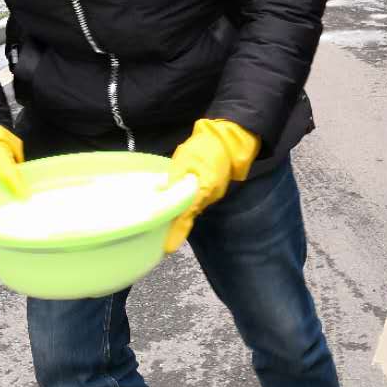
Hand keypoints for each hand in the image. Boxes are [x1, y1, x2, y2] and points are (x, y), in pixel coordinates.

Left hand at [164, 119, 259, 252]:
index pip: (186, 217)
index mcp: (203, 191)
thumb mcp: (184, 159)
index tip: (168, 249)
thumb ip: (174, 178)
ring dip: (180, 211)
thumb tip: (160, 194)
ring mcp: (213, 194)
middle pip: (189, 215)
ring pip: (193, 208)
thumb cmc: (205, 146)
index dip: (177, 233)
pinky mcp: (212, 189)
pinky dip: (187, 202)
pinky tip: (176, 198)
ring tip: (162, 215)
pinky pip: (197, 200)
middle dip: (175, 224)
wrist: (229, 137)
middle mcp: (210, 197)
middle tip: (157, 231)